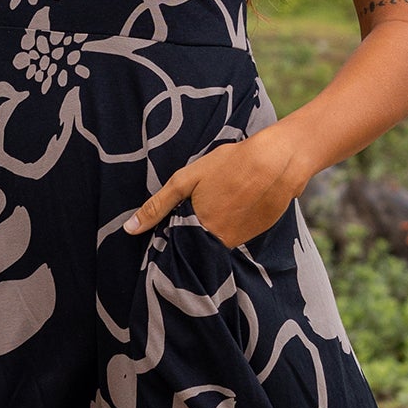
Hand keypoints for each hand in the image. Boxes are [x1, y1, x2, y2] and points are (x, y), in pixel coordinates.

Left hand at [123, 123, 314, 250]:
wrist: (277, 161)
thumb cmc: (229, 165)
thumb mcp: (186, 180)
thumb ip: (157, 206)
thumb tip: (130, 230)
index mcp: (199, 231)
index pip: (179, 245)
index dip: (174, 235)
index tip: (172, 226)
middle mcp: (220, 243)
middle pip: (199, 245)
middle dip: (194, 233)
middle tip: (200, 207)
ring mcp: (242, 240)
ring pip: (219, 241)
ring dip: (215, 229)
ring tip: (220, 202)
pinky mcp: (259, 233)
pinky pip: (238, 235)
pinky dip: (234, 224)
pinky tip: (237, 204)